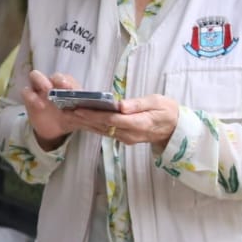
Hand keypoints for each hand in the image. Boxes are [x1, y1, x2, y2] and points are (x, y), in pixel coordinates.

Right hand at [21, 69, 80, 149]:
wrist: (54, 130)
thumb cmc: (70, 118)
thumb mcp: (80, 117)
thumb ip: (88, 114)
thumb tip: (106, 115)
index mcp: (68, 87)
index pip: (68, 79)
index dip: (69, 82)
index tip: (70, 88)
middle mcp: (54, 85)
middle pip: (54, 75)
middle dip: (57, 79)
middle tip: (60, 87)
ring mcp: (40, 90)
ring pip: (36, 76)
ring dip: (41, 81)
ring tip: (47, 91)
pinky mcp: (29, 98)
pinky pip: (26, 92)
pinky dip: (31, 96)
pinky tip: (39, 105)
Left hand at [65, 93, 179, 148]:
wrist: (175, 129)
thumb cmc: (167, 111)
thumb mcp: (157, 102)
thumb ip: (139, 104)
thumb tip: (121, 106)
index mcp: (138, 124)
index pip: (112, 120)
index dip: (94, 115)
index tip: (79, 109)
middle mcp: (130, 134)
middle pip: (103, 127)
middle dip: (84, 119)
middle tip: (66, 110)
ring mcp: (126, 138)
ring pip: (102, 131)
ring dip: (86, 123)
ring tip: (69, 114)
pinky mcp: (124, 138)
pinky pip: (106, 132)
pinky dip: (93, 126)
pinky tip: (82, 120)